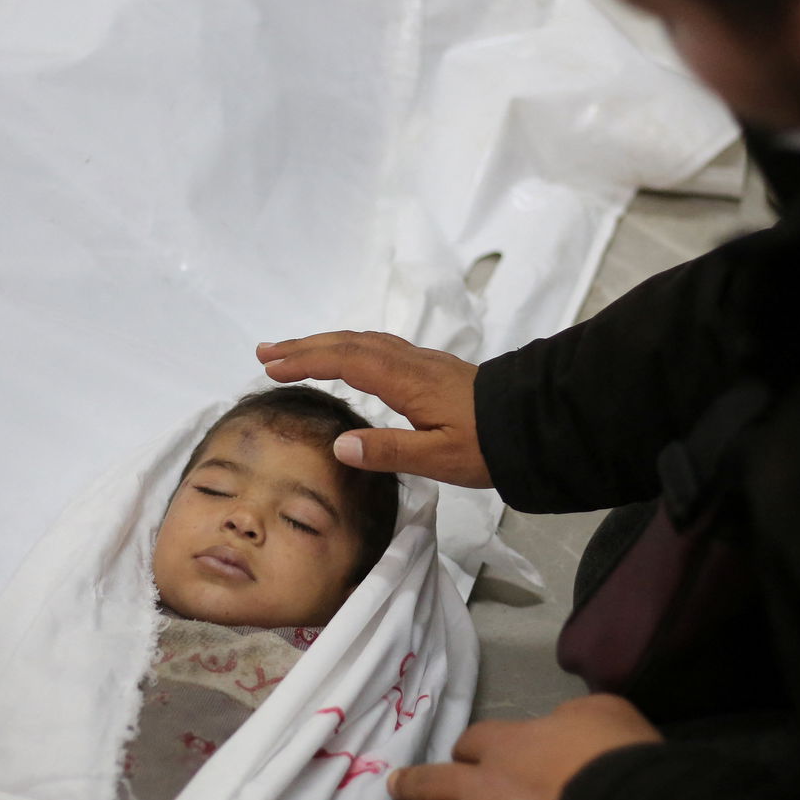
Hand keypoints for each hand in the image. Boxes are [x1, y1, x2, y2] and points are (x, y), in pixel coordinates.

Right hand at [257, 331, 489, 487]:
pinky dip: (350, 347)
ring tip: (293, 352)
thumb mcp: (439, 459)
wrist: (535, 423)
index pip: (346, 361)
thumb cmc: (489, 444)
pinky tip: (346, 358)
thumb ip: (389, 452)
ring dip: (326, 343)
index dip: (307, 361)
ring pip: (365, 341)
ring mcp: (423, 362)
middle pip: (350, 343)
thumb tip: (339, 446)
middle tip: (265, 353)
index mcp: (407, 380)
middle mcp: (411, 362)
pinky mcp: (432, 369)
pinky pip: (380, 347)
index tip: (272, 368)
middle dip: (305, 345)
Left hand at [375, 694, 662, 799]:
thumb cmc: (616, 759)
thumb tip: (561, 725)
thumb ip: (572, 717)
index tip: (465, 752)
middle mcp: (484, 785)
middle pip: (436, 780)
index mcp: (509, 744)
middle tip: (393, 785)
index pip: (473, 740)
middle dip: (413, 783)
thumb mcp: (601, 712)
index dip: (467, 746)